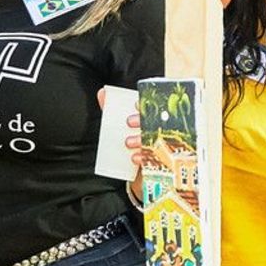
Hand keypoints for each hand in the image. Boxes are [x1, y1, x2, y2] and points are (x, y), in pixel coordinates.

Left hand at [112, 94, 197, 212]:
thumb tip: (102, 93)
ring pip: (157, 139)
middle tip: (128, 122)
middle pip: (157, 122)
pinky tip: (135, 157)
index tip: (136, 105)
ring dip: (141, 139)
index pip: (154, 108)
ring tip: (127, 143)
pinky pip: (157, 159)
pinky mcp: (162, 163)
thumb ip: (112, 110)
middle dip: (142, 121)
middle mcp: (160, 131)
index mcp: (152, 119)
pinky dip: (144, 157)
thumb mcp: (121, 126)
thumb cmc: (133, 144)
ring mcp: (163, 147)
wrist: (139, 172)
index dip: (146, 105)